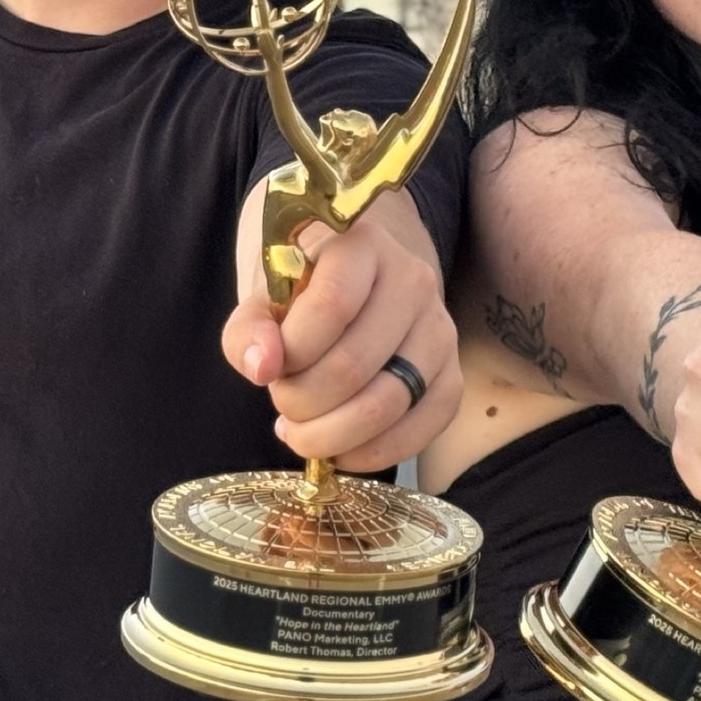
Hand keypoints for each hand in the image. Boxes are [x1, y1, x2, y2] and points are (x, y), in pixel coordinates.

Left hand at [222, 204, 459, 472]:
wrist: (357, 298)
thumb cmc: (304, 302)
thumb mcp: (264, 304)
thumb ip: (248, 332)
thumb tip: (261, 367)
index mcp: (363, 247)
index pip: (331, 306)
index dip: (293, 353)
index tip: (272, 368)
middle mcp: (413, 281)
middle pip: (354, 365)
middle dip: (303, 402)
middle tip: (283, 406)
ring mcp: (440, 330)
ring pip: (387, 403)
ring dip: (332, 435)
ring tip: (302, 432)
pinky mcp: (452, 376)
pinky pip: (421, 429)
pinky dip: (372, 453)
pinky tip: (340, 450)